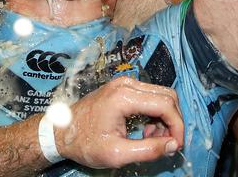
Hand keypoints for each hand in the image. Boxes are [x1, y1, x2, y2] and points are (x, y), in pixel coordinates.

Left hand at [55, 76, 184, 168]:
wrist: (60, 132)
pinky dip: (154, 114)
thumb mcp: (116, 153)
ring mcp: (124, 84)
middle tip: (165, 144)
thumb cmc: (84, 143)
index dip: (177, 126)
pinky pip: (149, 96)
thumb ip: (147, 150)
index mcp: (124, 97)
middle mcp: (126, 84)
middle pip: (167, 96)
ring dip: (164, 118)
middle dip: (173, 121)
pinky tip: (145, 131)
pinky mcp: (122, 88)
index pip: (166, 104)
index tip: (176, 146)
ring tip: (151, 139)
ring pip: (160, 95)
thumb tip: (172, 145)